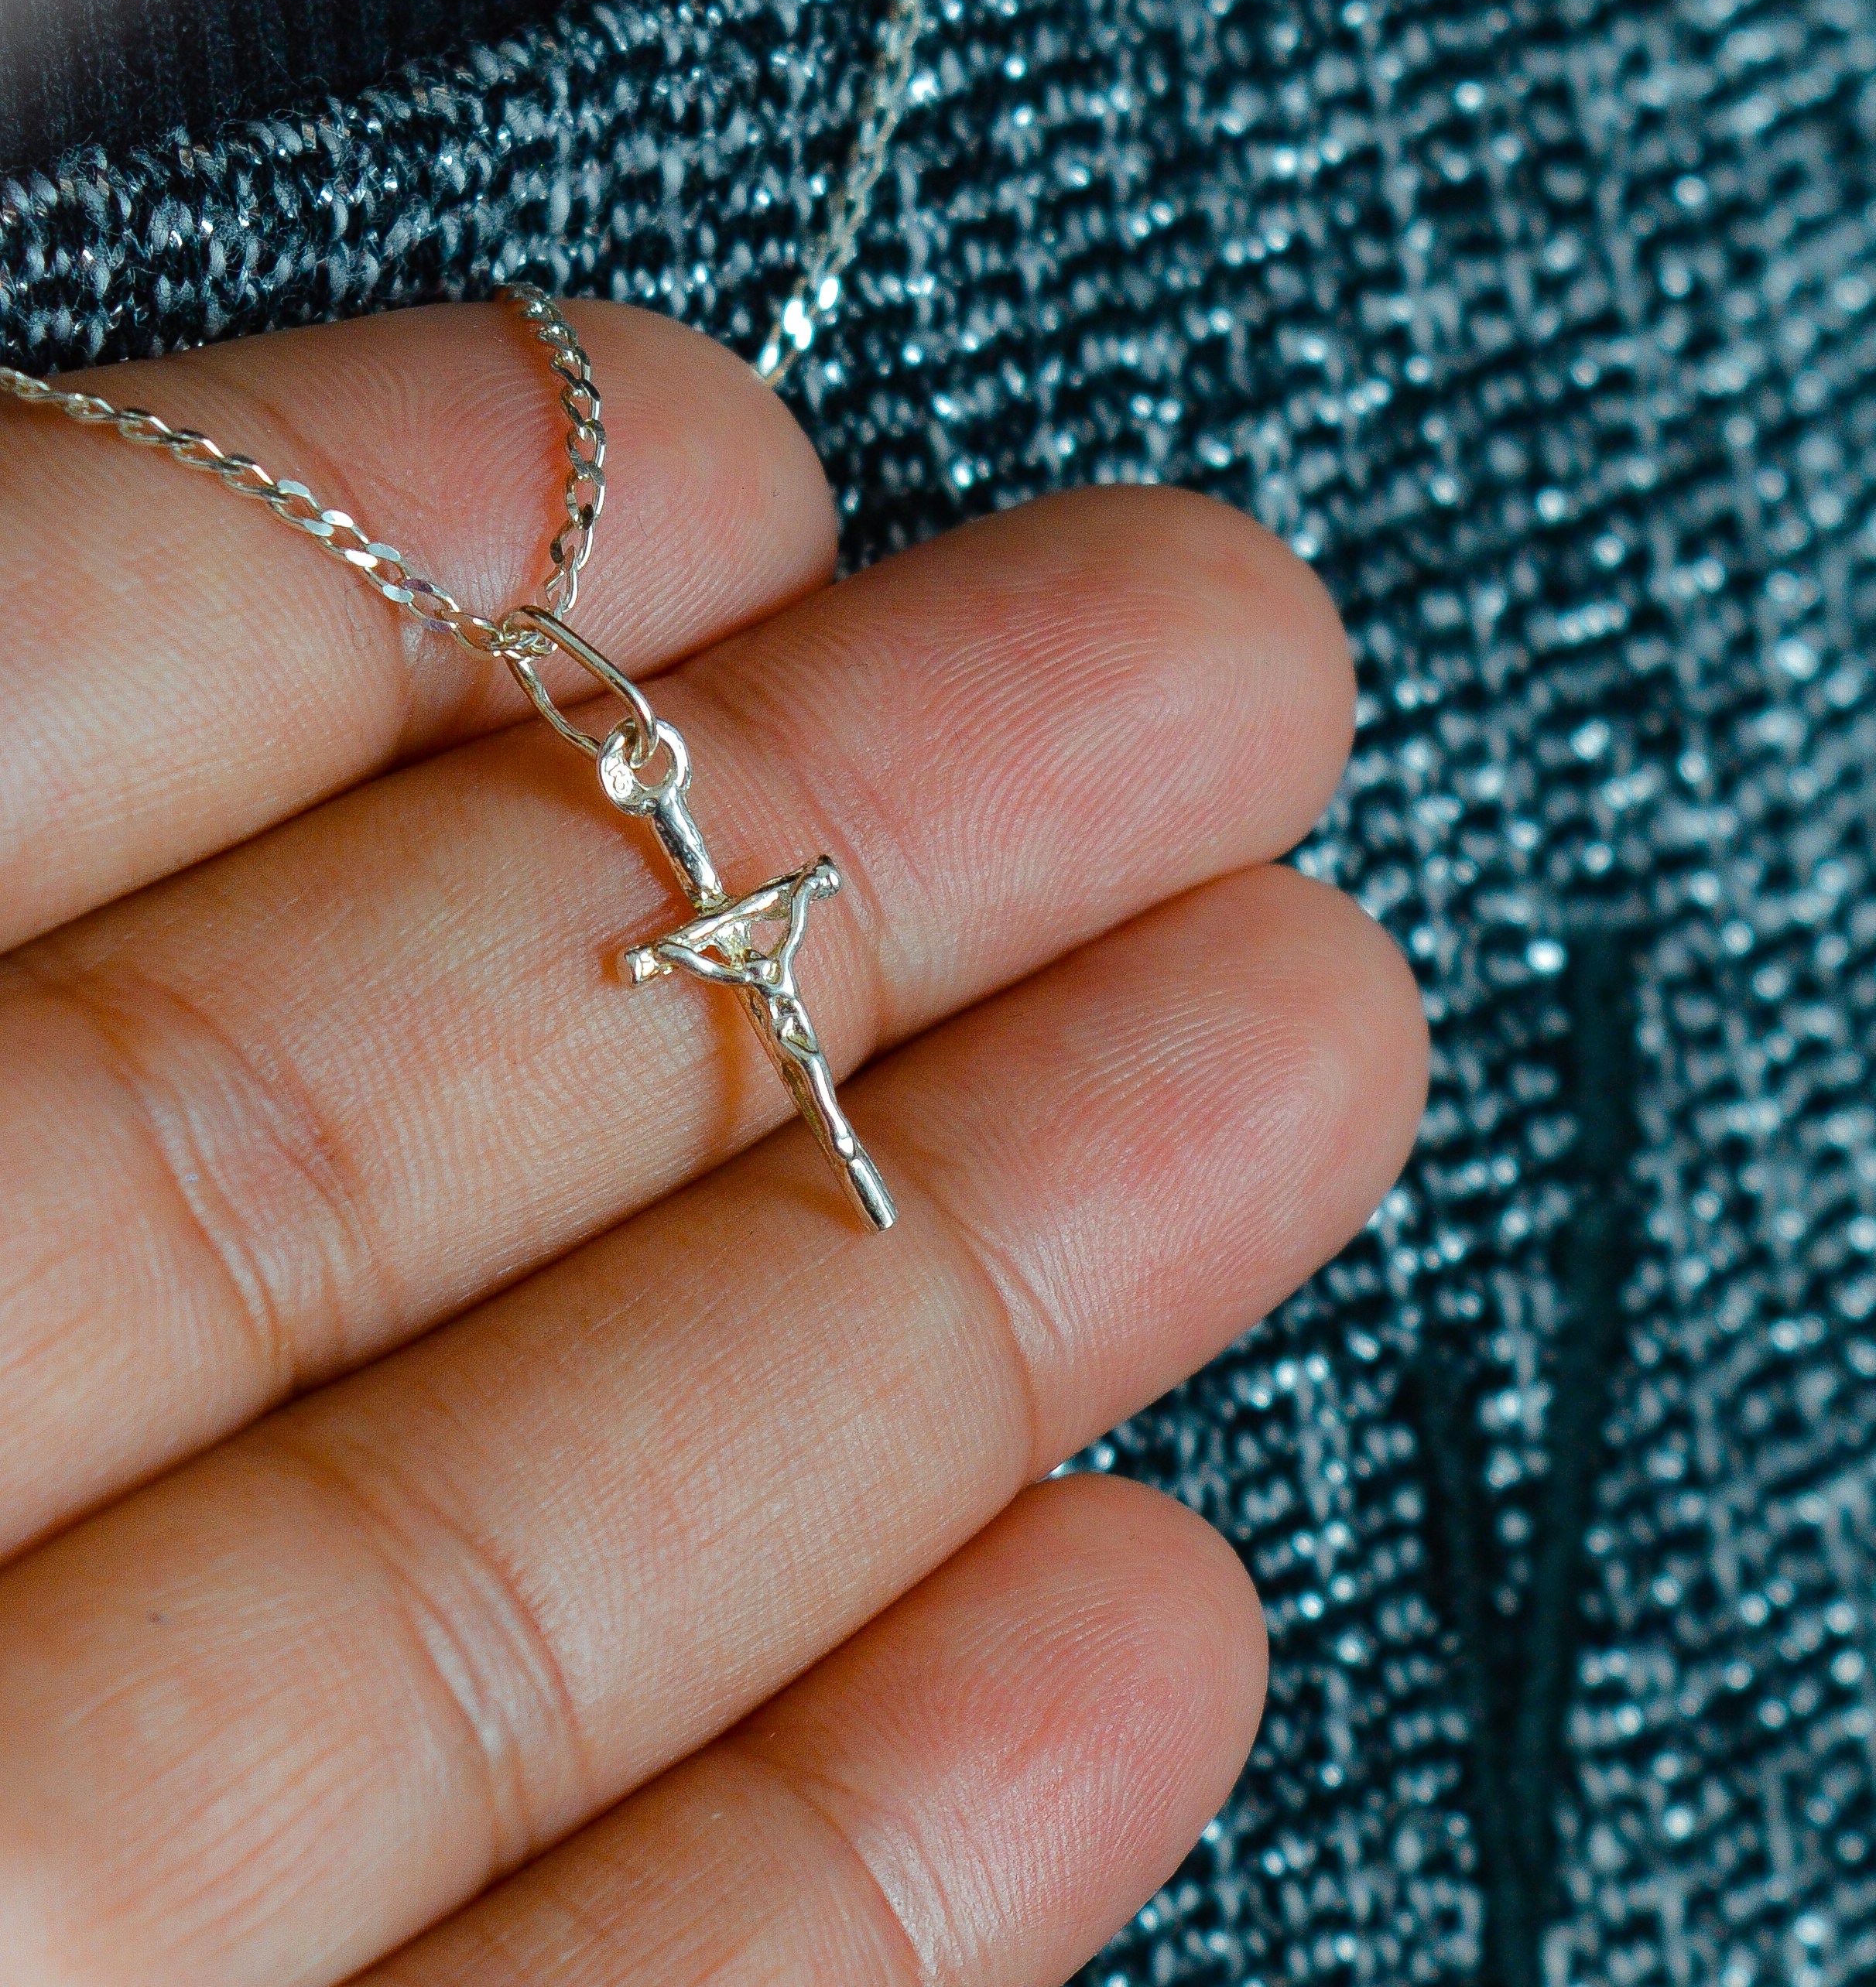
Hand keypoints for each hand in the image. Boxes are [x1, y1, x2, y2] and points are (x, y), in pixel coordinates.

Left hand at [0, 303, 1424, 1984]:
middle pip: (346, 1160)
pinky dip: (864, 1860)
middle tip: (1205, 675)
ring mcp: (26, 1904)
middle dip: (831, 888)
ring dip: (960, 1312)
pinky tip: (1138, 1638)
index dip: (370, 589)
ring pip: (509, 1588)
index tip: (719, 472)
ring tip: (1307, 1043)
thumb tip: (280, 565)